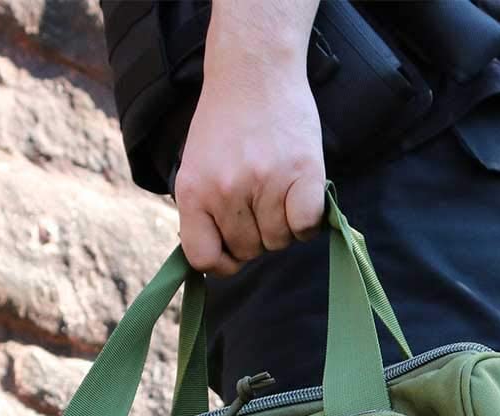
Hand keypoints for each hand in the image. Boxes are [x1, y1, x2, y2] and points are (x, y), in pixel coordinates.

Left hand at [173, 4, 325, 277]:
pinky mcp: (302, 171)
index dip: (221, 262)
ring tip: (278, 191)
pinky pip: (306, 225)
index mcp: (193, 192)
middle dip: (255, 237)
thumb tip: (221, 261)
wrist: (253, 70)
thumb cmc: (225, 124)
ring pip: (279, 241)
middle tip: (259, 204)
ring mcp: (265, 182)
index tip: (231, 250)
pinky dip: (307, 220)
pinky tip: (300, 197)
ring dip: (282, 226)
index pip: (203, 259)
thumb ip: (204, 213)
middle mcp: (226, 191)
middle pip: (248, 251)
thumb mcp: (197, 169)